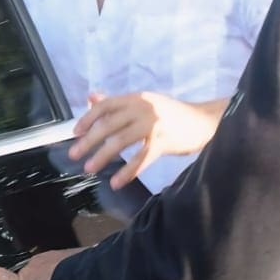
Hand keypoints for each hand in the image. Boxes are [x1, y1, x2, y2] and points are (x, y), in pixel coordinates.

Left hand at [68, 90, 226, 189]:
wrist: (205, 122)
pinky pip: (141, 158)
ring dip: (103, 156)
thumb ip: (118, 103)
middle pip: (109, 124)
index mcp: (136, 98)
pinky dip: (128, 171)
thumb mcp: (145, 103)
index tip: (76, 132)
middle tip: (75, 155)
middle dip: (89, 141)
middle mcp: (143, 108)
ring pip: (121, 141)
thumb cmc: (173, 114)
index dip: (88, 118)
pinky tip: (117, 182)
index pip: (105, 105)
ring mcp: (154, 124)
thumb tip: (92, 97)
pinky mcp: (164, 141)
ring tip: (90, 168)